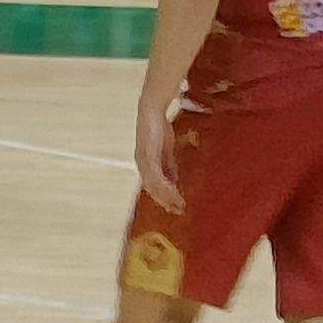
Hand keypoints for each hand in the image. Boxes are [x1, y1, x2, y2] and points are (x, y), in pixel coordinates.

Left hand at [135, 94, 185, 213]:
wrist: (152, 111)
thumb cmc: (158, 128)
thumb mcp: (165, 150)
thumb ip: (168, 165)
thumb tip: (174, 180)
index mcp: (145, 164)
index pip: (153, 186)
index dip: (164, 197)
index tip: (176, 207)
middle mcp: (142, 165)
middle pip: (152, 189)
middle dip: (165, 201)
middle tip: (178, 210)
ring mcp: (143, 161)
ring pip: (154, 186)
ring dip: (168, 196)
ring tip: (179, 205)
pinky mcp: (147, 156)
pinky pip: (156, 175)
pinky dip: (165, 185)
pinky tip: (174, 191)